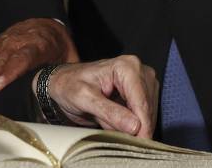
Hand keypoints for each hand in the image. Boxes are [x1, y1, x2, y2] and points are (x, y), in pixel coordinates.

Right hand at [0, 18, 77, 106]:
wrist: (45, 23)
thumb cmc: (58, 45)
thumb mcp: (69, 57)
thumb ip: (66, 74)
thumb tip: (70, 96)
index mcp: (39, 44)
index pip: (22, 58)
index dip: (8, 73)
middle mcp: (17, 42)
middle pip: (0, 63)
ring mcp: (3, 43)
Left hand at [44, 56, 158, 138]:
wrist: (64, 83)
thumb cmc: (69, 85)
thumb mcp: (84, 98)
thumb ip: (109, 112)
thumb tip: (135, 127)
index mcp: (126, 67)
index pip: (141, 102)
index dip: (143, 127)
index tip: (140, 144)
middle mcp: (139, 71)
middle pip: (147, 109)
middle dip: (136, 127)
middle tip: (116, 137)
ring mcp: (142, 82)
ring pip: (147, 115)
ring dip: (132, 126)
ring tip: (107, 123)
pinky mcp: (141, 94)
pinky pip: (142, 116)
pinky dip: (131, 125)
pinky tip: (115, 123)